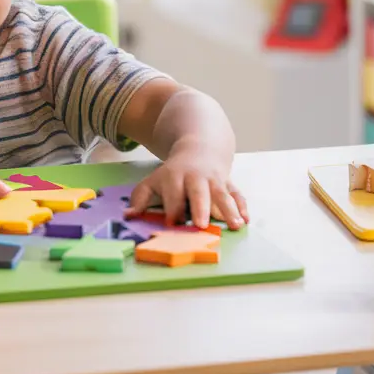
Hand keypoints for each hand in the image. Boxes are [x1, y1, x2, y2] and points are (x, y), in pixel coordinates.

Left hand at [124, 140, 247, 229]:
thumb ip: (141, 198)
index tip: (173, 223)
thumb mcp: (154, 180)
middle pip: (199, 193)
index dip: (173, 208)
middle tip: (202, 225)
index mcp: (175, 177)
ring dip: (229, 210)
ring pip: (223, 194)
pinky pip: (238, 194)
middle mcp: (196, 178)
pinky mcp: (229, 183)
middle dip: (200, 208)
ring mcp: (215, 180)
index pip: (174, 194)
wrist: (199, 148)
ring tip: (235, 225)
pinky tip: (245, 220)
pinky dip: (243, 207)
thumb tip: (128, 216)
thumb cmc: (173, 173)